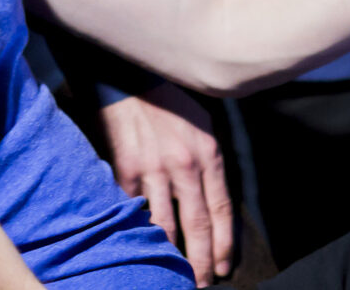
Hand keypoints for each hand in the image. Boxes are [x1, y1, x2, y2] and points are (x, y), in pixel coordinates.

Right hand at [100, 85, 234, 284]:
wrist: (128, 78)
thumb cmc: (168, 100)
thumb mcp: (202, 123)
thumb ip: (209, 159)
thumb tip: (212, 194)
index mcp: (208, 154)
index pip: (221, 211)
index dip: (224, 244)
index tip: (223, 267)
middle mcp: (184, 166)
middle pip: (197, 226)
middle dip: (201, 261)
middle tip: (201, 283)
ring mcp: (153, 170)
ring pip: (165, 226)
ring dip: (170, 255)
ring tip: (173, 274)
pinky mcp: (125, 172)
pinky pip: (134, 211)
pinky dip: (139, 231)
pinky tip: (142, 247)